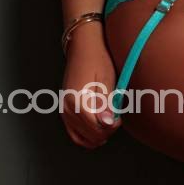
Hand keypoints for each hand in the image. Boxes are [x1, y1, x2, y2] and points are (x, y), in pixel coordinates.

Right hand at [61, 25, 120, 148]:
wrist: (83, 46)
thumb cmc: (97, 60)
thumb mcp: (106, 80)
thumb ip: (106, 104)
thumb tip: (107, 123)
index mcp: (77, 100)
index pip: (96, 127)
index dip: (111, 127)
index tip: (119, 118)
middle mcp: (67, 107)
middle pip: (90, 134)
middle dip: (106, 131)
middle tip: (115, 119)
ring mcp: (64, 110)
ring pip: (81, 137)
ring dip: (97, 136)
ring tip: (107, 124)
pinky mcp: (64, 110)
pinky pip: (74, 133)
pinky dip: (86, 136)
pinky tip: (97, 131)